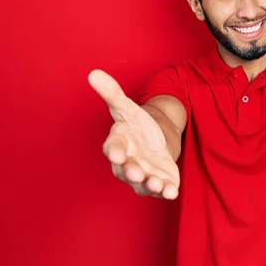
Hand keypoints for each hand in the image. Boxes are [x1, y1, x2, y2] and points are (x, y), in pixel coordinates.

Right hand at [88, 69, 179, 198]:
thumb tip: (94, 73)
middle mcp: (127, 164)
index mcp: (118, 145)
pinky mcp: (160, 182)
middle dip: (131, 172)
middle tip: (136, 172)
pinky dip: (166, 192)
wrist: (157, 140)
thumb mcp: (127, 108)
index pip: (112, 148)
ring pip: (143, 184)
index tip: (116, 154)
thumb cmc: (137, 126)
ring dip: (149, 184)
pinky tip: (172, 192)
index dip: (114, 152)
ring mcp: (143, 175)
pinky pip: (162, 190)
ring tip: (155, 183)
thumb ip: (112, 93)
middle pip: (126, 170)